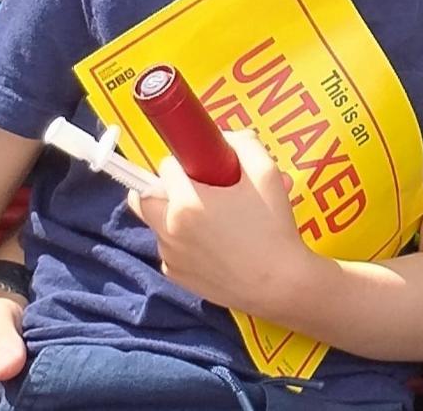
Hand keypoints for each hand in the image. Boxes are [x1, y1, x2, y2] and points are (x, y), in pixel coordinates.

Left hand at [130, 130, 318, 319]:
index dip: (185, 163)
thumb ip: (243, 144)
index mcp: (187, 202)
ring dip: (174, 215)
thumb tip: (224, 138)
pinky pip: (170, 249)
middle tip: (191, 190)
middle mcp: (169, 230)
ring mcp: (170, 256)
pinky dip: (183, 242)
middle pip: (142, 196)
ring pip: (158, 223)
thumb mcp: (267, 174)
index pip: (166, 166)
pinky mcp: (176, 276)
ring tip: (211, 220)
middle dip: (161, 187)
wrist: (279, 284)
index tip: (203, 169)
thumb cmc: (273, 227)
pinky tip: (214, 245)